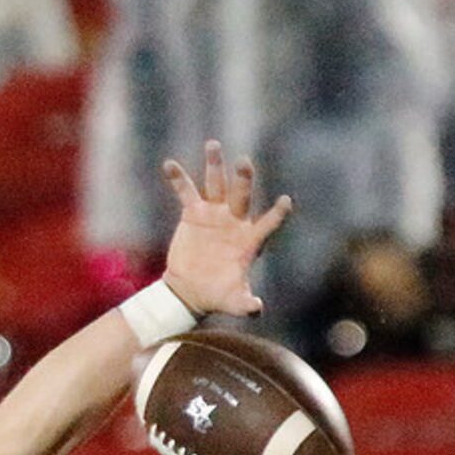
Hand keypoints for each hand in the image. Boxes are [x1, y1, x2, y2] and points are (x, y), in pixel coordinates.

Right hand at [161, 141, 292, 317]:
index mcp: (249, 239)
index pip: (269, 222)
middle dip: (243, 180)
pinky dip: (178, 179)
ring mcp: (214, 214)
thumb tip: (256, 310)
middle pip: (241, 195)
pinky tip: (169, 164)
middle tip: (244, 164)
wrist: (191, 290)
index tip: (286, 202)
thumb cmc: (217, 295)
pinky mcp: (193, 214)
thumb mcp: (233, 301)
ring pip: (216, 185)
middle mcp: (234, 220)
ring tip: (213, 144)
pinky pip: (186, 192)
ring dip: (215, 166)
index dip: (278, 213)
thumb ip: (245, 303)